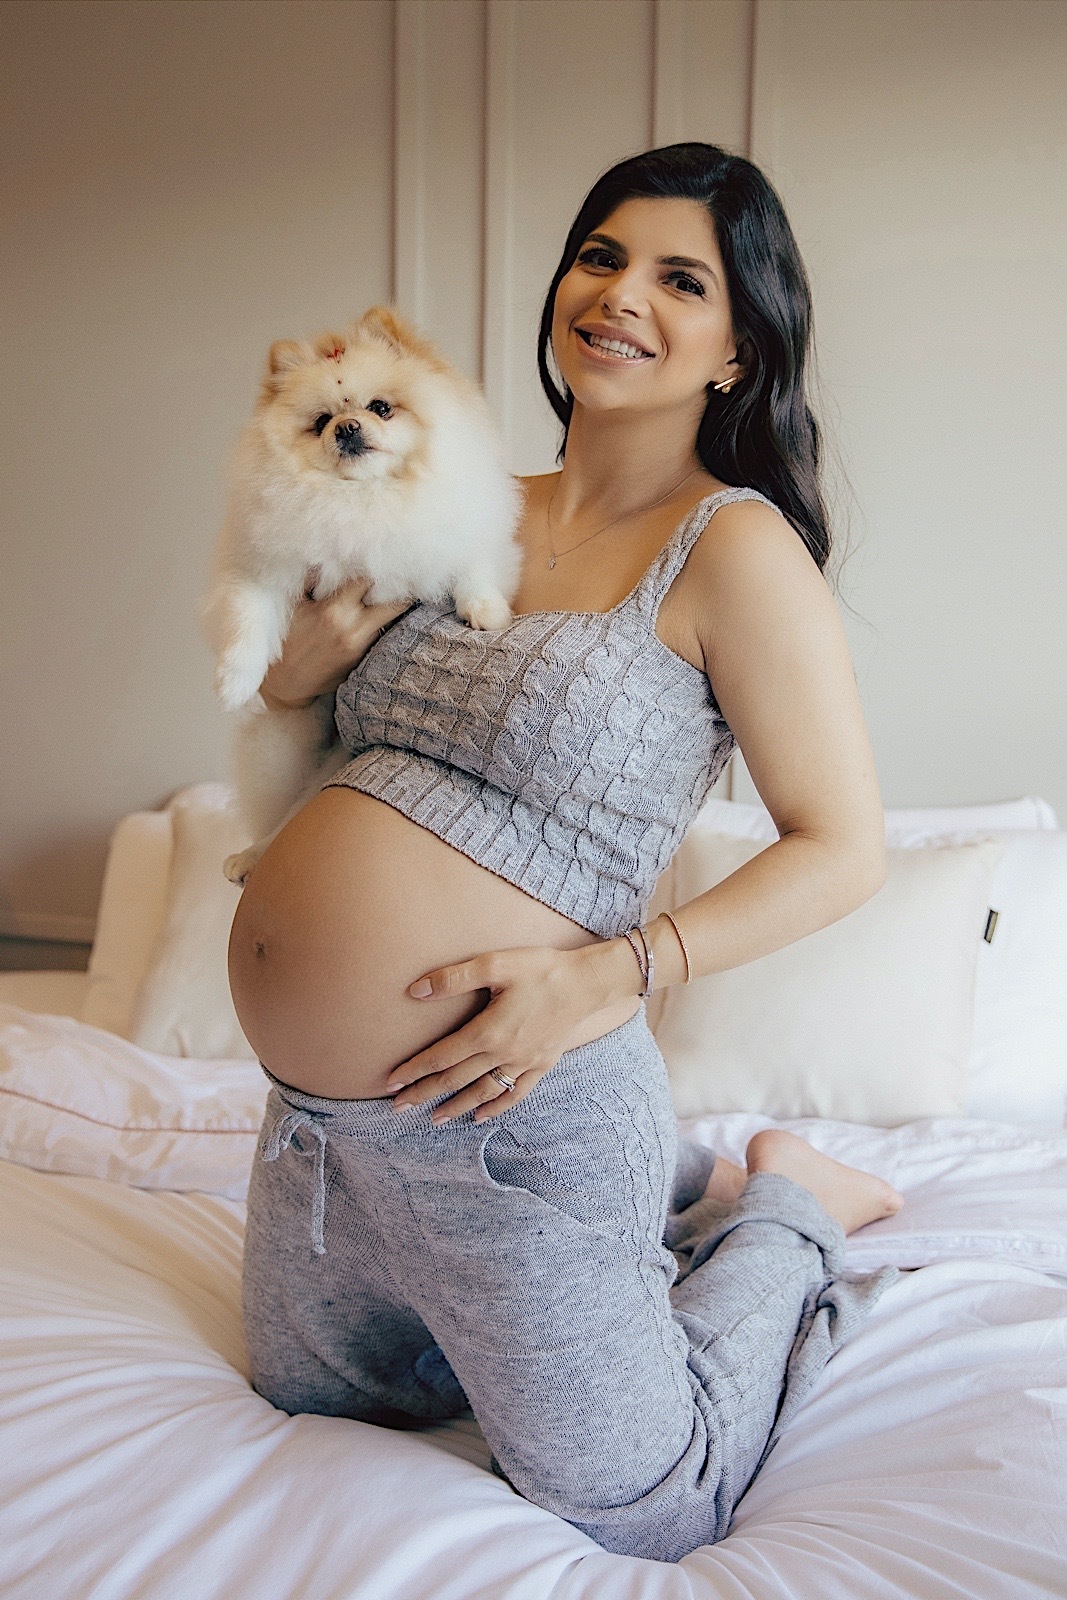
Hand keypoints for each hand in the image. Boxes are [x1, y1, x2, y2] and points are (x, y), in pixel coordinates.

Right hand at [259, 572, 413, 710]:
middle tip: (396, 576)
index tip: (378, 559)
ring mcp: (363, 647)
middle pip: (397, 602)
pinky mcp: (365, 658)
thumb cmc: (286, 639)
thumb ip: (314, 579)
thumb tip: (332, 556)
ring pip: (394, 618)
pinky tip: (376, 613)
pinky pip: (382, 633)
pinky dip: (382, 621)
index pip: (369, 580)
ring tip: (389, 591)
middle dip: (398, 588)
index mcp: (334, 611)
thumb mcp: (294, 605)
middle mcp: (354, 629)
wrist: (285, 684)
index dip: (376, 567)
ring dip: (392, 604)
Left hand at [386, 942, 625, 1123]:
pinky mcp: (541, 1065)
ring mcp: (524, 1063)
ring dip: (455, 1106)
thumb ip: (454, 978)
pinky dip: (495, 1107)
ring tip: (433, 1119)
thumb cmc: (541, 969)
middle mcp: (503, 1054)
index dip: (414, 1070)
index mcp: (488, 1031)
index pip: (441, 1057)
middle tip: (397, 1107)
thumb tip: (416, 991)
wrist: (587, 983)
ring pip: (482, 1092)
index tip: (391, 1083)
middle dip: (424, 1094)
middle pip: (455, 1080)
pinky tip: (480, 1117)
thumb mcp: (496, 964)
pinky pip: (514, 1094)